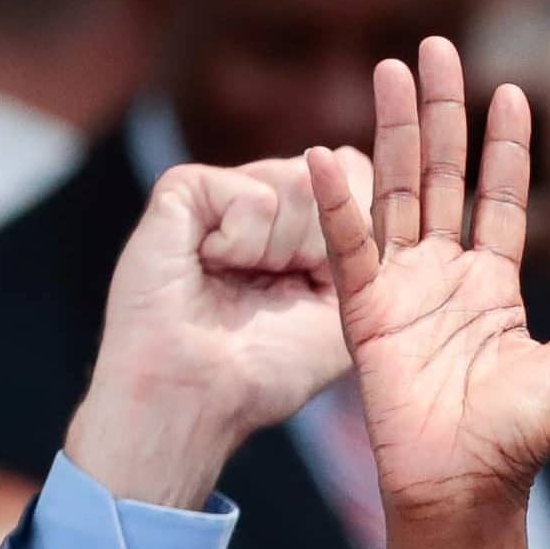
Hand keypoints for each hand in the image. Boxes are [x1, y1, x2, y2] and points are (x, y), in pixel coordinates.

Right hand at [61, 151, 374, 508]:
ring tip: (238, 281)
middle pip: (337, 176)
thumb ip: (365, 235)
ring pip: (298, 182)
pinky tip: (209, 265)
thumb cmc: (272, 364)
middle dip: (320, 248)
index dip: (359, 222)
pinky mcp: (183, 189)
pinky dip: (241, 243)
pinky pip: (253, 194)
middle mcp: (265, 201)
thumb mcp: (347, 302)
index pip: (359, 176)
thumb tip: (352, 155)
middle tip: (274, 289)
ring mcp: (224, 192)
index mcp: (304, 227)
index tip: (323, 276)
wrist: (200, 393)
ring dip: (280, 251)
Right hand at [303, 35, 549, 530]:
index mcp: (495, 287)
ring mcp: (401, 290)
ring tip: (391, 70)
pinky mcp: (363, 313)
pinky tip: (331, 152)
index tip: (510, 89)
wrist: (465, 488)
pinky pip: (350, 248)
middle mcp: (445, 278)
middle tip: (434, 48)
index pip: (499, 198)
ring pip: (396, 193)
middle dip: (439, 113)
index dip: (504, 145)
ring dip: (393, 132)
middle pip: (440, 177)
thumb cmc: (523, 437)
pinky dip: (341, 203)